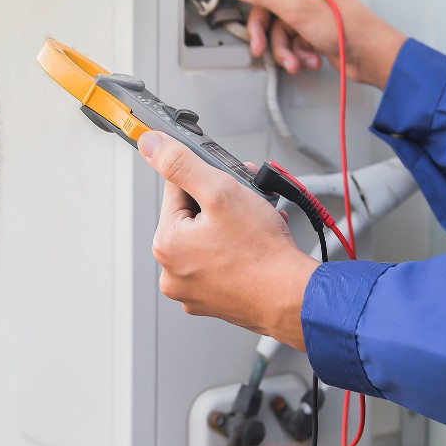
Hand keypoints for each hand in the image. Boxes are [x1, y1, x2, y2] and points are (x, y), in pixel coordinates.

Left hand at [138, 130, 318, 349]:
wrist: (295, 297)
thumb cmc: (262, 253)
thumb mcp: (220, 191)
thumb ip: (182, 164)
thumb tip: (151, 145)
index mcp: (166, 245)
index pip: (176, 190)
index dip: (206, 179)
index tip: (228, 181)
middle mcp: (173, 272)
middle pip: (193, 216)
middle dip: (223, 202)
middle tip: (248, 200)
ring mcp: (194, 290)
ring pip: (209, 239)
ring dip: (233, 224)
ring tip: (257, 222)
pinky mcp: (215, 301)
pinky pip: (221, 263)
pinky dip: (237, 250)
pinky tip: (257, 243)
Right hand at [225, 0, 405, 88]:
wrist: (367, 54)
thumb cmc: (346, 26)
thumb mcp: (296, 6)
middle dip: (262, 26)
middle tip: (259, 42)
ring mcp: (305, 5)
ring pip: (274, 23)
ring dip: (280, 47)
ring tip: (291, 59)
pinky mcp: (308, 25)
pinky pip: (287, 36)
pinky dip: (293, 51)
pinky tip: (304, 59)